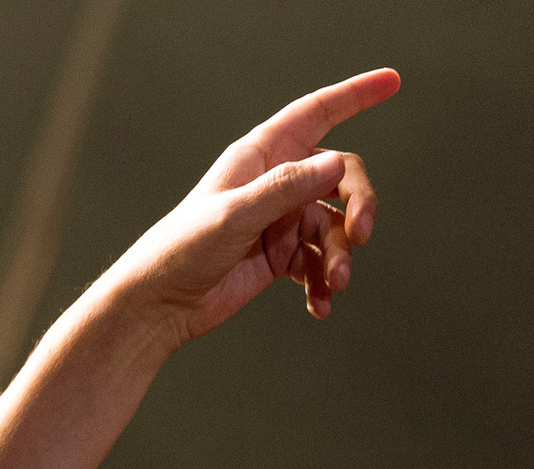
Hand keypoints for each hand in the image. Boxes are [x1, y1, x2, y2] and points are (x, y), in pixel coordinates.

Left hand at [111, 68, 399, 346]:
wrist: (158, 306)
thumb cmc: (180, 252)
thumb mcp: (234, 215)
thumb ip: (285, 188)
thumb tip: (335, 163)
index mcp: (258, 157)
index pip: (315, 114)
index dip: (354, 95)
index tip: (391, 81)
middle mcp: (274, 184)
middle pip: (339, 177)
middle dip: (357, 204)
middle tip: (360, 235)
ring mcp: (279, 221)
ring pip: (334, 227)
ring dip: (341, 255)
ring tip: (335, 283)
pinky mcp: (280, 256)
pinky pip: (319, 262)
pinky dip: (324, 283)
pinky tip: (321, 304)